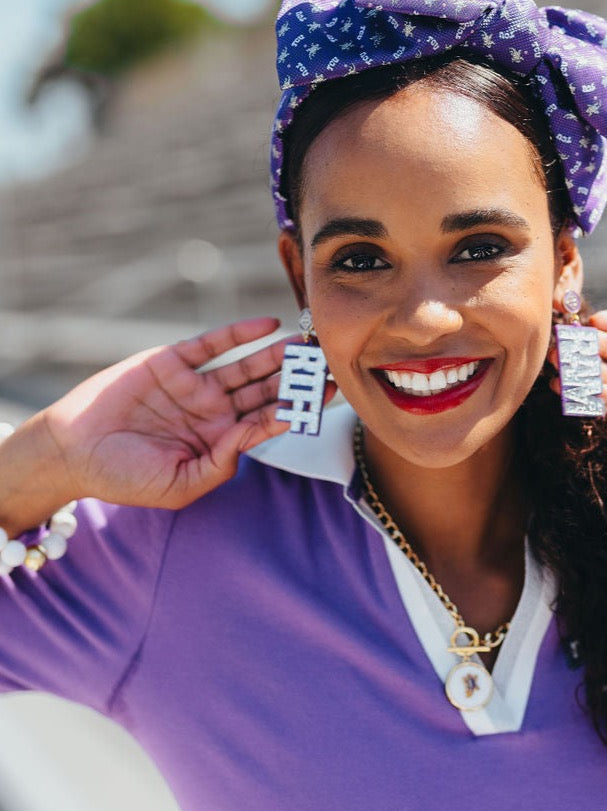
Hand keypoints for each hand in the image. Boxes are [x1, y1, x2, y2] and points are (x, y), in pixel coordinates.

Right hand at [36, 317, 330, 509]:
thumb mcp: (178, 484)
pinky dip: (239, 333)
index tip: (329, 399)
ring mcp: (194, 384)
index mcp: (218, 441)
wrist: (71, 451)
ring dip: (276, 354)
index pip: (267, 422)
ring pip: (245, 366)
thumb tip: (254, 435)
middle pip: (265, 390)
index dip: (298, 410)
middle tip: (330, 364)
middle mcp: (213, 411)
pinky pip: (212, 344)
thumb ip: (221, 463)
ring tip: (307, 344)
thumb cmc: (123, 478)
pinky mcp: (172, 361)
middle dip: (297, 379)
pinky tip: (268, 325)